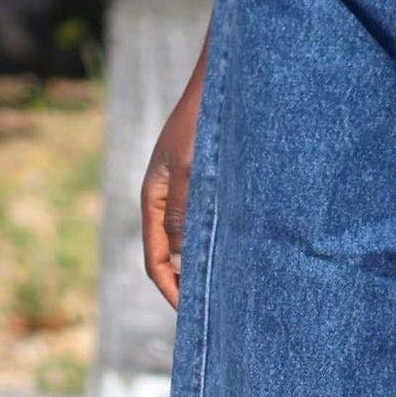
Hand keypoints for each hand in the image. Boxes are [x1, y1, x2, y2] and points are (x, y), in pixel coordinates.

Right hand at [140, 50, 207, 309]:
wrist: (222, 82)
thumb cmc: (204, 122)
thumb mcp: (191, 167)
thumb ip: (183, 209)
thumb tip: (181, 255)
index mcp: (153, 198)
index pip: (156, 259)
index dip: (172, 290)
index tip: (195, 313)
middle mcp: (166, 199)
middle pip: (171, 256)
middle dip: (188, 284)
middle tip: (215, 312)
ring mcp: (185, 191)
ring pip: (190, 240)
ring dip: (204, 265)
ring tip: (231, 289)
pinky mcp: (205, 183)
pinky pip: (207, 222)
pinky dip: (217, 242)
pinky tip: (242, 252)